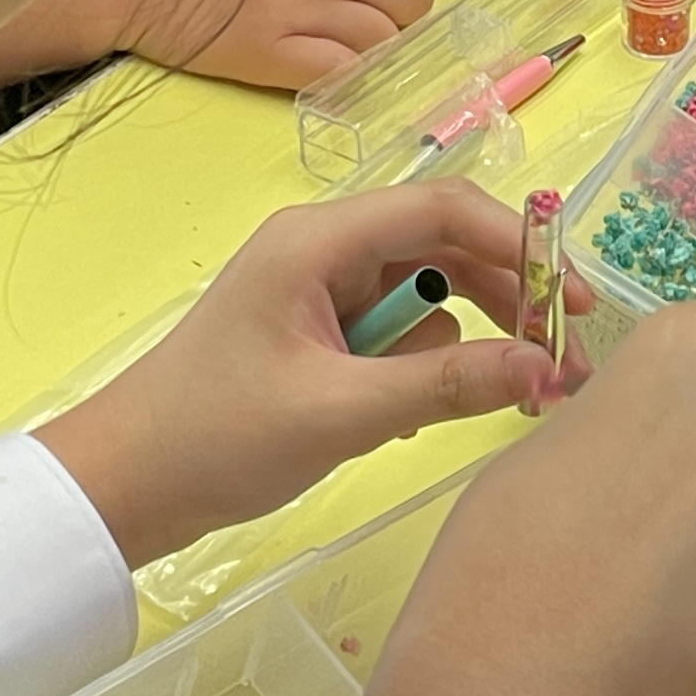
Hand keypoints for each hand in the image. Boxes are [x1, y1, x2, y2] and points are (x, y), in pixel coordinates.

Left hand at [31, 181, 564, 563]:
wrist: (123, 486)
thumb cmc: (214, 437)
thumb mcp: (340, 414)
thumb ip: (446, 385)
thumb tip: (546, 370)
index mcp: (316, 240)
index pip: (442, 210)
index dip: (520, 245)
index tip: (573, 302)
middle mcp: (322, 249)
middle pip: (444, 245)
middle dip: (509, 299)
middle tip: (562, 362)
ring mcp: (319, 290)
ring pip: (427, 291)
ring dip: (468, 340)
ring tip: (509, 397)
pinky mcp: (318, 332)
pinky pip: (398, 330)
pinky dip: (424, 366)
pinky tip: (419, 417)